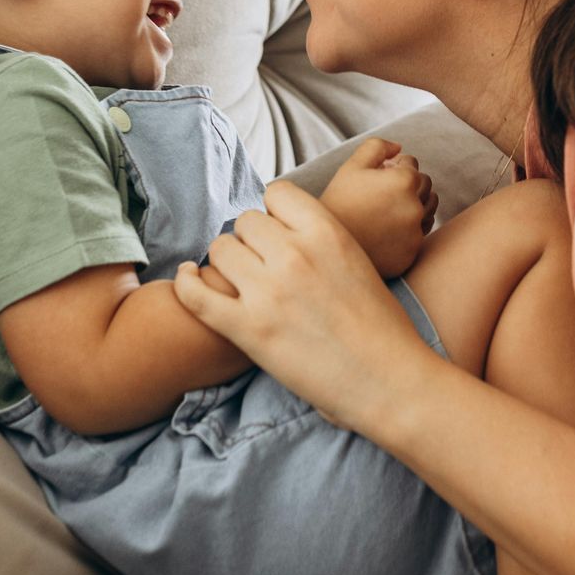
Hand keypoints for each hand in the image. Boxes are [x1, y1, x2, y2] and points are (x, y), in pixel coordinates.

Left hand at [173, 181, 446, 432]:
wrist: (390, 381)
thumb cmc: (382, 327)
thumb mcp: (358, 261)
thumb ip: (320, 239)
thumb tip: (282, 229)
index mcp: (327, 232)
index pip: (277, 193)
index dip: (274, 212)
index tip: (278, 232)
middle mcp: (294, 254)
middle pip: (246, 221)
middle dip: (251, 239)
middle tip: (260, 263)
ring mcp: (267, 292)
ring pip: (220, 249)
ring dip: (226, 261)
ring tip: (237, 279)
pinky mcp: (247, 330)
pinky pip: (195, 294)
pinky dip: (185, 284)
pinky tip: (188, 279)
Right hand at [317, 137, 437, 278]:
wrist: (327, 245)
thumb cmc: (338, 202)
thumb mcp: (352, 167)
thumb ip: (377, 147)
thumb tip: (398, 147)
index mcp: (403, 181)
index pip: (411, 164)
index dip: (394, 167)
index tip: (378, 177)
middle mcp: (415, 206)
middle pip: (425, 185)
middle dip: (408, 183)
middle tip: (383, 193)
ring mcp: (415, 232)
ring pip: (428, 209)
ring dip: (414, 204)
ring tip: (388, 210)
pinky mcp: (412, 252)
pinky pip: (420, 233)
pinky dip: (410, 229)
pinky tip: (389, 229)